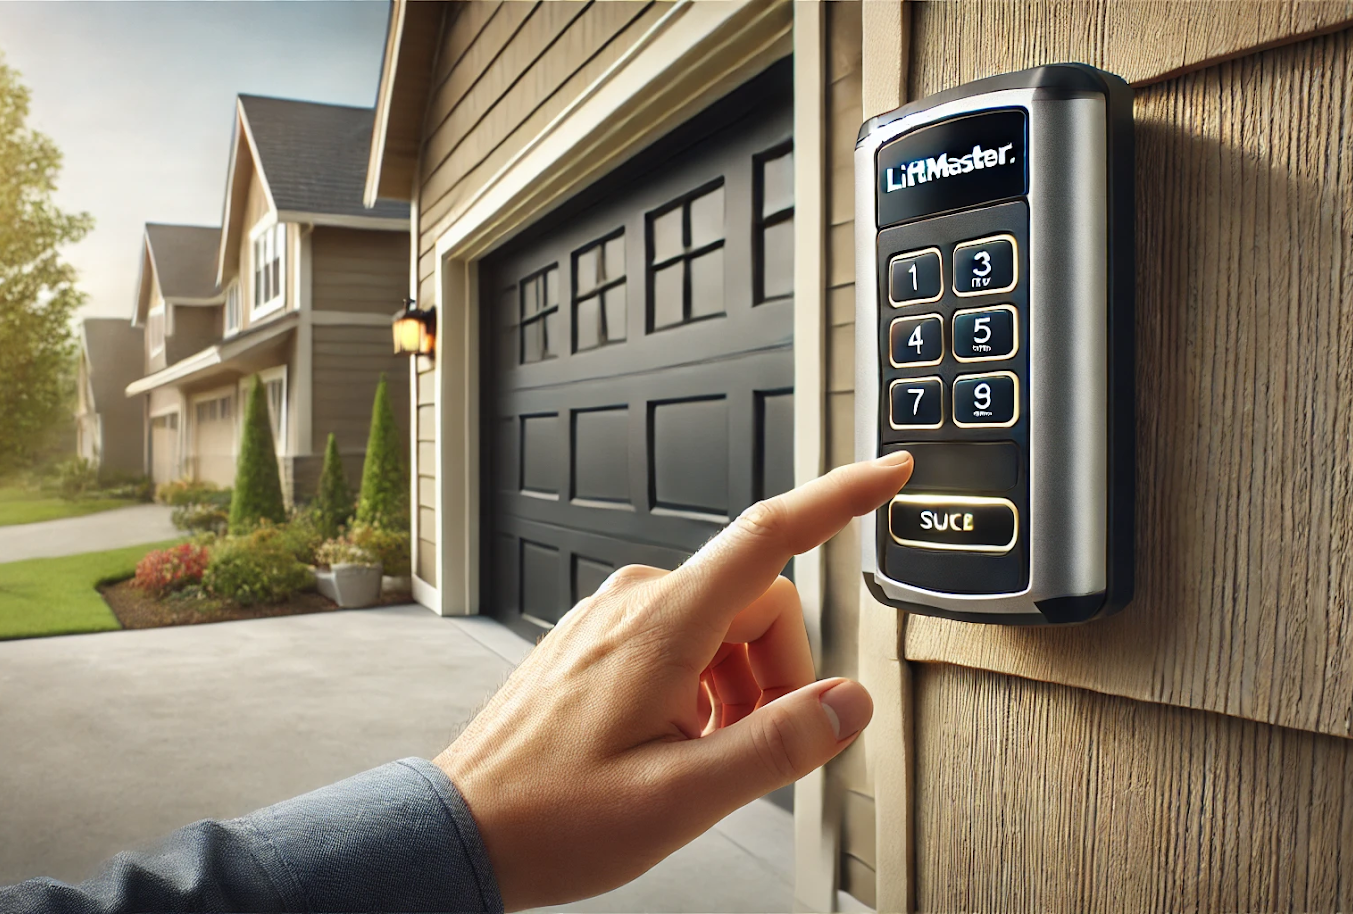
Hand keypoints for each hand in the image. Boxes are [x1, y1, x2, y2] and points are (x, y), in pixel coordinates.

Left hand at [433, 453, 913, 909]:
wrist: (466, 830)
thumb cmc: (552, 817)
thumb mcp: (682, 798)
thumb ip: (777, 746)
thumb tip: (845, 704)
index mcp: (662, 625)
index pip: (771, 536)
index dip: (839, 498)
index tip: (886, 472)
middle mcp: (636, 603)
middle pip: (759, 604)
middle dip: (780, 675)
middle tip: (753, 749)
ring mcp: (613, 618)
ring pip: (724, 628)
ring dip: (740, 689)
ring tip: (702, 759)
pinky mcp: (601, 639)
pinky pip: (684, 642)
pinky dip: (705, 689)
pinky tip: (675, 744)